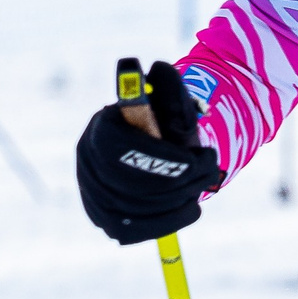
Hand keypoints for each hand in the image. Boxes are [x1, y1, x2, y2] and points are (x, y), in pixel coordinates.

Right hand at [76, 59, 220, 243]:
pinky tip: (188, 207)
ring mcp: (91, 192)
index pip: (121, 149)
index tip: (203, 159)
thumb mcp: (175, 106)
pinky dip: (167, 222)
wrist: (160, 152)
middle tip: (210, 173)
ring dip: (178, 202)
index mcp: (101, 127)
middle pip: (129, 183)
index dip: (166, 159)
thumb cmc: (167, 126)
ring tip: (201, 187)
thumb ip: (170, 90)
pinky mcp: (103, 217)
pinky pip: (133, 230)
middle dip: (179, 182)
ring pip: (134, 210)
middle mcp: (87, 160)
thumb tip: (159, 68)